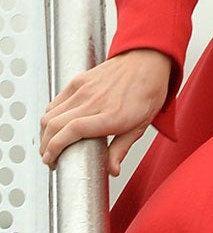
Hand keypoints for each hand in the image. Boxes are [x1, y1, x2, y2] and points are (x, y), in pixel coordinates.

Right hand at [40, 47, 172, 174]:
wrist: (146, 61)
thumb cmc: (148, 91)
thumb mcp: (141, 126)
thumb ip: (122, 149)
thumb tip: (112, 170)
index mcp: (112, 115)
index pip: (73, 131)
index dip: (56, 147)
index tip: (51, 160)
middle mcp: (94, 101)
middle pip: (55, 124)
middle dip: (46, 146)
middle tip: (49, 158)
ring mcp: (84, 89)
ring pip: (51, 113)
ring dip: (44, 133)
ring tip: (50, 145)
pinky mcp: (78, 81)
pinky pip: (56, 102)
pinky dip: (49, 117)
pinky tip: (54, 127)